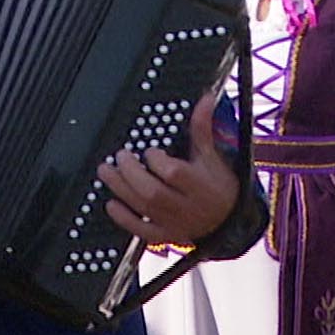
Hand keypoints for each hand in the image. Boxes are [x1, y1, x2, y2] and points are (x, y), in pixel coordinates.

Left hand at [99, 96, 237, 244]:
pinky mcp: (165, 235)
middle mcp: (187, 207)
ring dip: (120, 188)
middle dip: (131, 172)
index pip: (174, 173)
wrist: (229, 222)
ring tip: (105, 170)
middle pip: (153, 192)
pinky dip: (124, 219)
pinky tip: (111, 203)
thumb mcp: (212, 158)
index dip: (157, 160)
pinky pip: (142, 231)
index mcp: (201, 185)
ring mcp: (175, 223)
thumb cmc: (219, 186)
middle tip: (120, 156)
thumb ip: (202, 129)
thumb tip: (205, 99)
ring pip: (144, 208)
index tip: (150, 151)